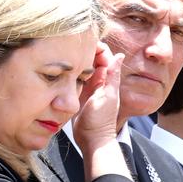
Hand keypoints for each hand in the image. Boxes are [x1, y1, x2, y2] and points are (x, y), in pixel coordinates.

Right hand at [74, 43, 129, 181]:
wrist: (91, 139)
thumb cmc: (101, 120)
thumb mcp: (107, 96)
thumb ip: (112, 76)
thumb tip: (120, 55)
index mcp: (106, 79)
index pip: (103, 56)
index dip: (97, 47)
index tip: (86, 42)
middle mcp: (96, 81)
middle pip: (91, 59)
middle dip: (84, 51)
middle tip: (72, 45)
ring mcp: (86, 87)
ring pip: (81, 68)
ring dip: (76, 61)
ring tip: (66, 53)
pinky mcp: (76, 94)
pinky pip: (73, 79)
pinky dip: (70, 73)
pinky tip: (63, 68)